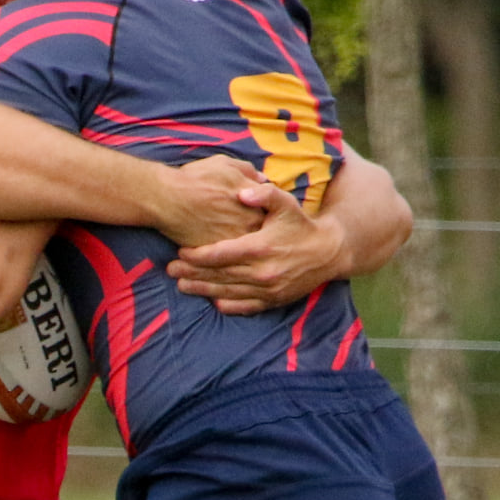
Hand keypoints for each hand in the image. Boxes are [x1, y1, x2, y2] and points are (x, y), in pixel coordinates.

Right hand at [153, 156, 264, 246]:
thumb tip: (263, 180)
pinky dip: (229, 257)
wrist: (168, 199)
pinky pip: (231, 259)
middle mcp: (250, 223)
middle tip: (246, 231)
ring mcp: (236, 241)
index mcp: (255, 201)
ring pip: (248, 249)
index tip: (256, 211)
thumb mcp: (225, 164)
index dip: (264, 211)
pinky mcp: (220, 256)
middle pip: (263, 233)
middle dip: (258, 232)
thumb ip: (248, 171)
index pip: (271, 210)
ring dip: (244, 247)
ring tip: (232, 243)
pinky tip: (222, 252)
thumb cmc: (195, 178)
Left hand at [168, 183, 345, 314]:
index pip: (220, 254)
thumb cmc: (301, 224)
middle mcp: (262, 272)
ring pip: (228, 292)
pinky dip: (228, 305)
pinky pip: (246, 306)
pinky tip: (213, 302)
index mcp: (261, 247)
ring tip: (182, 286)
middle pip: (219, 275)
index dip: (197, 255)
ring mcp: (268, 289)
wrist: (329, 252)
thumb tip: (241, 192)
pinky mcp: (274, 300)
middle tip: (170, 270)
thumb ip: (263, 194)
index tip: (180, 252)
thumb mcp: (286, 203)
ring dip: (203, 290)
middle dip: (192, 273)